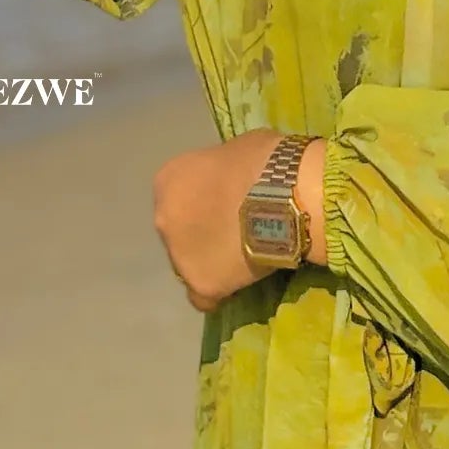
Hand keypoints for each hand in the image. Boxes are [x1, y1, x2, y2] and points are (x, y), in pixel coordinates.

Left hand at [153, 128, 327, 311]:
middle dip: (200, 232)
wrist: (284, 194)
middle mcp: (163, 218)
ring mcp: (179, 255)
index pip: (177, 197)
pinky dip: (218, 290)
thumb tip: (229, 183)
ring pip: (188, 264)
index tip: (224, 205)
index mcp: (168, 180)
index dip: (201, 202)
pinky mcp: (201, 284)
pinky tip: (238, 280)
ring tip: (240, 258)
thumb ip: (219, 173)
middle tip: (232, 231)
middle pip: (178, 232)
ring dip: (208, 261)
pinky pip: (204, 296)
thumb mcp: (231, 152)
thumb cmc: (261, 161)